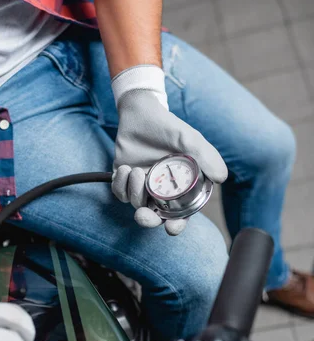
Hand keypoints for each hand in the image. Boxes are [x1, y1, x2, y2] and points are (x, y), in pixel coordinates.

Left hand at [112, 66, 227, 234]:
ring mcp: (141, 186)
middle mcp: (160, 190)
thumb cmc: (169, 127)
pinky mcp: (123, 179)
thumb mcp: (190, 140)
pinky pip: (119, 192)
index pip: (179, 215)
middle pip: (155, 217)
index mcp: (179, 188)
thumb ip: (206, 157)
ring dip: (134, 191)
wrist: (142, 112)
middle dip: (148, 220)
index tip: (172, 227)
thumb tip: (221, 178)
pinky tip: (125, 168)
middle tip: (143, 215)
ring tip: (136, 170)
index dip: (176, 225)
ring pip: (135, 204)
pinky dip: (120, 184)